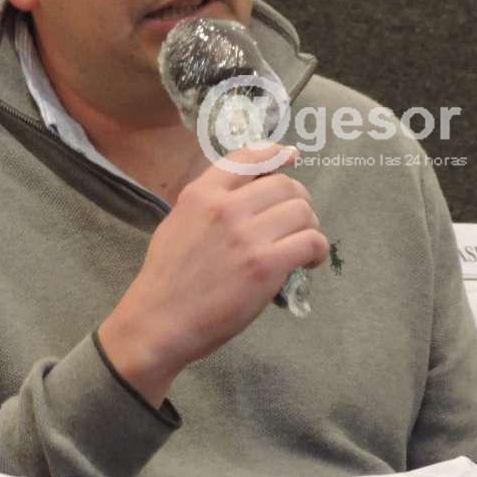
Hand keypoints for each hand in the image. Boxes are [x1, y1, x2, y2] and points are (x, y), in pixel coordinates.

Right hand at [97, 144, 327, 405]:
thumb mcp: (179, 222)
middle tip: (296, 222)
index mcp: (201, 193)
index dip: (276, 153)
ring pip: (303, 211)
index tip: (291, 156)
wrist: (159, 322)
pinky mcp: (266, 265)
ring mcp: (247, 235)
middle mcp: (225, 207)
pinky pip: (310, 242)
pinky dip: (317, 250)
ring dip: (310, 226)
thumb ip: (211, 203)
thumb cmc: (167, 279)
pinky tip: (310, 261)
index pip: (248, 157)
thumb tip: (250, 192)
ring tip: (303, 244)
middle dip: (298, 201)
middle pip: (285, 185)